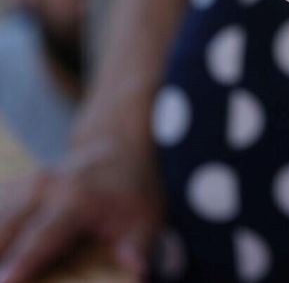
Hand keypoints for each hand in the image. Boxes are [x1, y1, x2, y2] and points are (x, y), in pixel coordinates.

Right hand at [0, 135, 161, 282]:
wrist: (117, 148)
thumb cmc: (132, 191)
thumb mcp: (145, 218)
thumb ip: (137, 246)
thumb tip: (137, 269)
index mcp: (76, 199)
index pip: (43, 235)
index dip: (23, 260)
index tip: (5, 280)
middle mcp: (44, 188)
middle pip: (7, 226)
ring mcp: (24, 184)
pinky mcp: (12, 186)